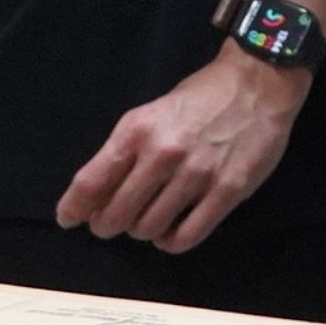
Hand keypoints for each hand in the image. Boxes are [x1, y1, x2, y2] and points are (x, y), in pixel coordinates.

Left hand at [52, 49, 309, 254]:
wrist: (256, 82)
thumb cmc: (199, 98)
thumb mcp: (151, 115)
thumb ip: (124, 152)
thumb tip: (95, 197)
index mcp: (137, 130)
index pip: (90, 182)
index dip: (73, 209)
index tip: (68, 219)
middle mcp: (162, 153)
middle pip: (115, 214)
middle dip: (106, 226)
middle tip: (112, 223)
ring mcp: (196, 174)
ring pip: (148, 229)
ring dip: (142, 231)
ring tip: (149, 220)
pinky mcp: (227, 190)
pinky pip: (187, 236)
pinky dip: (171, 242)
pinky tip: (171, 233)